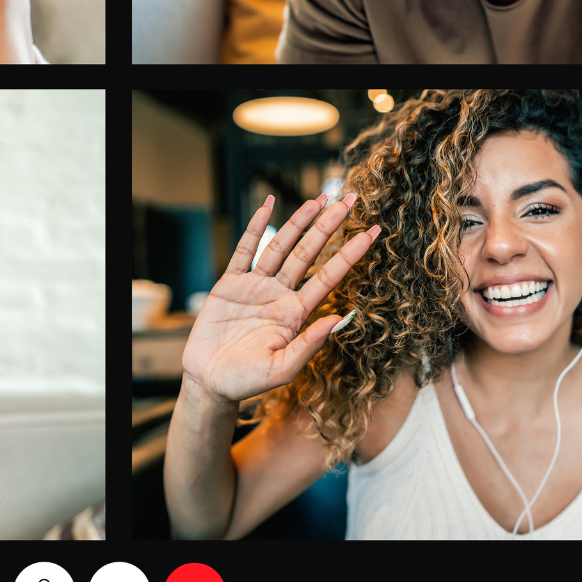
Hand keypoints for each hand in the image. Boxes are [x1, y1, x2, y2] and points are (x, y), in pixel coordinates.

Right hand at [181, 193, 380, 403]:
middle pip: (308, 253)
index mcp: (296, 314)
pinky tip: (268, 206)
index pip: (328, 277)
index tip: (372, 234)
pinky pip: (245, 250)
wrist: (209, 382)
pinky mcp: (230, 283)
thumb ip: (310, 344)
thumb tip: (341, 318)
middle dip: (328, 227)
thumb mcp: (282, 369)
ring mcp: (255, 286)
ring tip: (317, 199)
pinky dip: (255, 227)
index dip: (350, 254)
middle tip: (350, 200)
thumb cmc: (246, 381)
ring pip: (281, 246)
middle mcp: (280, 294)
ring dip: (298, 222)